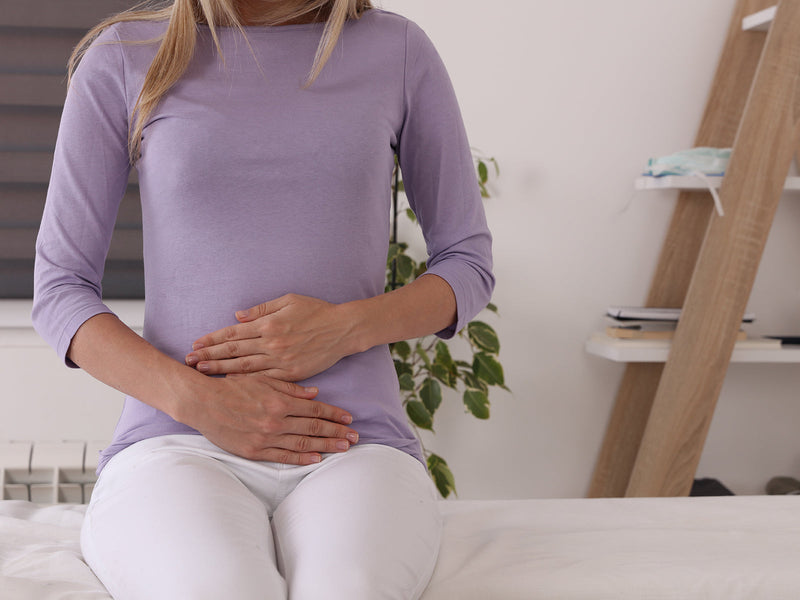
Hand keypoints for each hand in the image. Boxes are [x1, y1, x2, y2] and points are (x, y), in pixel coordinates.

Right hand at [178, 372, 358, 464]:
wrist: (202, 403)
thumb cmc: (233, 387)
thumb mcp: (263, 380)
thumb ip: (290, 388)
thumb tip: (315, 394)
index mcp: (279, 401)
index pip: (315, 410)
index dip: (334, 414)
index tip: (349, 418)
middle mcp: (276, 420)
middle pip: (314, 428)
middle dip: (337, 432)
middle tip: (355, 437)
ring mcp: (265, 438)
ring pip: (303, 444)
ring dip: (326, 446)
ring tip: (343, 448)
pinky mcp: (254, 451)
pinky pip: (283, 457)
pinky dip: (301, 459)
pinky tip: (317, 459)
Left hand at [185, 293, 355, 380]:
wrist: (343, 330)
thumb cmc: (317, 311)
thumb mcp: (289, 301)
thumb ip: (262, 309)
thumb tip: (238, 316)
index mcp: (269, 324)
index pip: (233, 333)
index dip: (212, 339)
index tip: (196, 344)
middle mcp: (272, 343)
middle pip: (234, 352)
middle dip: (209, 356)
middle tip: (189, 361)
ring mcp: (281, 360)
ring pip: (244, 368)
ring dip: (221, 370)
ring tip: (202, 372)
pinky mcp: (292, 373)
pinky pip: (264, 379)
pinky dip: (246, 382)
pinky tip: (231, 385)